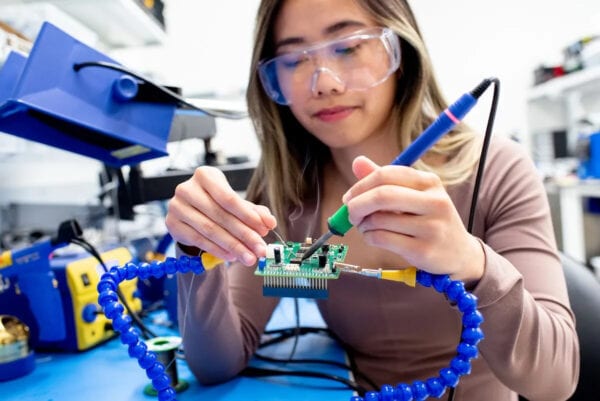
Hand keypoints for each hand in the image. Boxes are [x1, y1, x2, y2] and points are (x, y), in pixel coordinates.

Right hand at [165, 166, 276, 265]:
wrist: (191, 212)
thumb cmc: (217, 204)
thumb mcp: (237, 205)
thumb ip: (255, 212)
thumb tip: (270, 222)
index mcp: (205, 176)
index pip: (228, 198)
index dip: (247, 215)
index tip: (264, 230)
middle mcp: (187, 188)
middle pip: (221, 216)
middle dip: (244, 235)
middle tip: (260, 249)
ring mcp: (177, 206)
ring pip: (210, 230)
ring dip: (233, 246)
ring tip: (249, 257)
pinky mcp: (173, 224)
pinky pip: (198, 240)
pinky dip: (217, 250)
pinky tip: (231, 256)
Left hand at [342, 156, 483, 282]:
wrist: (459, 254)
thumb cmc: (428, 220)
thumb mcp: (413, 195)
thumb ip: (385, 179)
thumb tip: (357, 161)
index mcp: (430, 182)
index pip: (386, 174)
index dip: (360, 185)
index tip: (349, 197)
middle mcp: (435, 202)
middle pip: (382, 195)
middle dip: (357, 205)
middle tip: (350, 213)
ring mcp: (432, 227)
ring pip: (379, 220)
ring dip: (363, 224)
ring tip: (366, 227)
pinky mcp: (424, 250)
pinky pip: (383, 239)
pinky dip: (369, 237)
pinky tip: (373, 237)